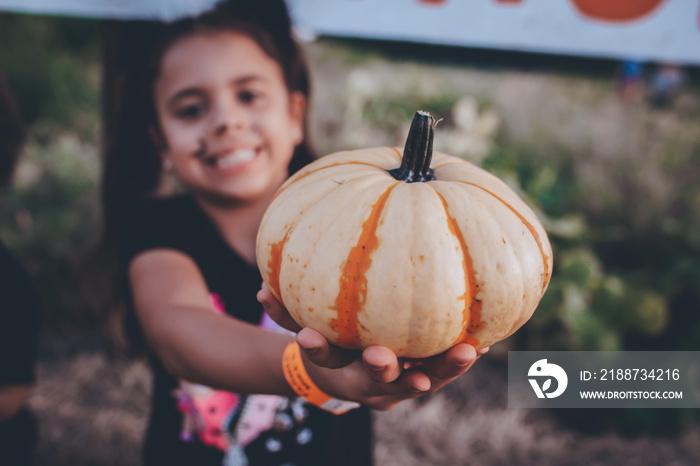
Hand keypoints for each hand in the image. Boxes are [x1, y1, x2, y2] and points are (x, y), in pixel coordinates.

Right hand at [258, 284, 487, 409]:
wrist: (354, 379)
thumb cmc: (330, 346)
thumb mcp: (306, 330)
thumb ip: (284, 313)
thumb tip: (261, 287)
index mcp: (342, 373)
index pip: (326, 361)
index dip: (319, 350)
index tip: (309, 337)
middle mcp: (374, 386)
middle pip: (380, 384)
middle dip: (384, 371)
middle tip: (381, 356)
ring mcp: (403, 385)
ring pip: (425, 381)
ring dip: (446, 369)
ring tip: (469, 351)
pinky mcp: (426, 375)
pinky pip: (446, 369)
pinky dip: (462, 359)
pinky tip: (486, 339)